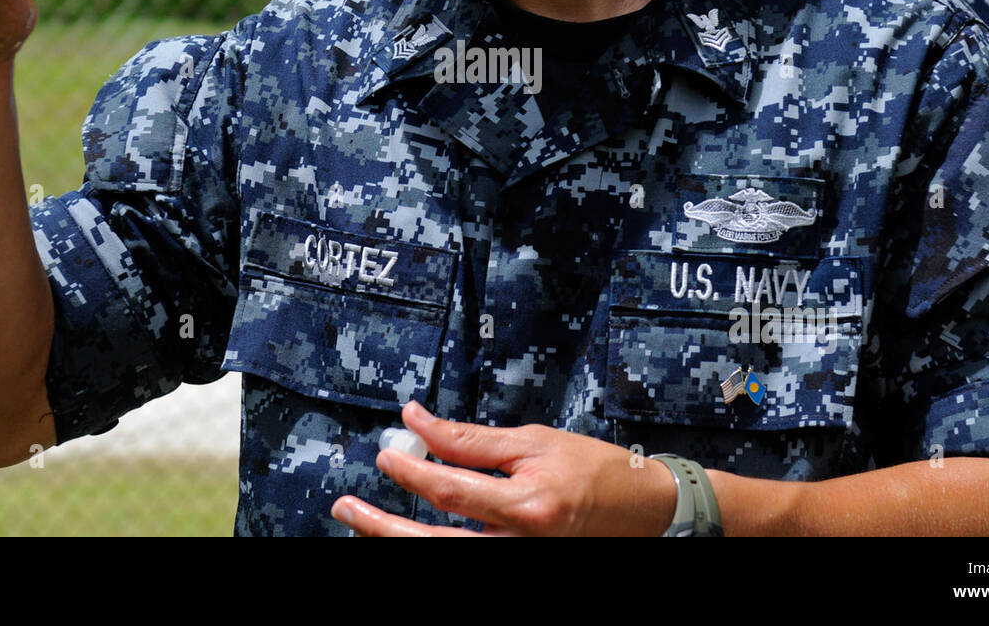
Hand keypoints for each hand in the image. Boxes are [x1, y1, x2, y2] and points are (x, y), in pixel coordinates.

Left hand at [331, 402, 678, 535]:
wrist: (644, 511)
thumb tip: (419, 422)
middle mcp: (519, 545)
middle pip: (433, 546)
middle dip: (381, 527)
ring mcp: (519, 562)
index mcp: (526, 507)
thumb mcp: (533, 442)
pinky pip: (465, 559)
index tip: (386, 452)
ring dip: (395, 541)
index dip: (410, 471)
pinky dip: (430, 548)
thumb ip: (472, 439)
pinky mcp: (520, 567)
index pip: (450, 490)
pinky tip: (404, 534)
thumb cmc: (593, 470)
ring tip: (360, 520)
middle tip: (345, 505)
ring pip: (443, 560)